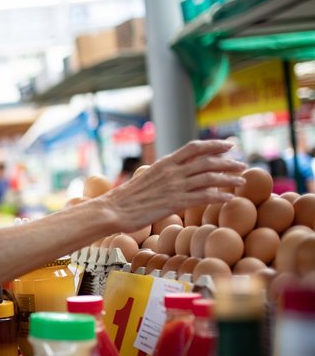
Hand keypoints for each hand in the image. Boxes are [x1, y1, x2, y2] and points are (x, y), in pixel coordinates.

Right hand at [101, 139, 244, 231]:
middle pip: (207, 161)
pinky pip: (204, 196)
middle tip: (241, 165)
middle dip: (228, 161)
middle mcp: (172, 171)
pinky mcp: (175, 202)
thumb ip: (161, 174)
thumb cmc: (125, 198)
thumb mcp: (145, 178)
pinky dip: (220, 196)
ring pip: (210, 177)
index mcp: (164, 163)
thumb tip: (170, 173)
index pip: (194, 147)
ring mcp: (174, 186)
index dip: (214, 145)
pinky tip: (230, 198)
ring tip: (241, 181)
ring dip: (229, 178)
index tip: (229, 145)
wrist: (113, 209)